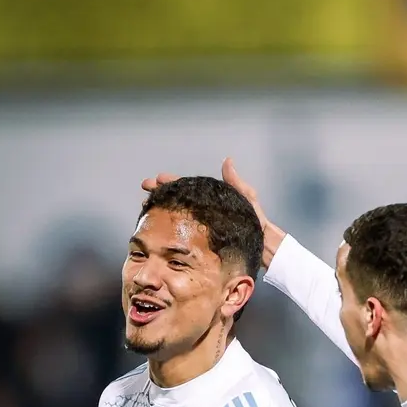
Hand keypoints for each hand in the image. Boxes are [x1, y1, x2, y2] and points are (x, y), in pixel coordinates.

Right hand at [140, 158, 285, 269]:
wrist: (261, 245)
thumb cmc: (256, 222)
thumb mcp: (246, 199)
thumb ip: (235, 182)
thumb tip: (227, 161)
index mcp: (210, 198)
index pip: (187, 186)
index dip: (171, 182)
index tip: (156, 179)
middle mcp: (204, 210)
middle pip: (177, 197)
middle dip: (160, 191)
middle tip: (145, 189)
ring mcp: (202, 224)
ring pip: (177, 212)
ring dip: (161, 207)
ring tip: (147, 204)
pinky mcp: (203, 238)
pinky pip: (183, 229)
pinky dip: (170, 225)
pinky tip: (159, 225)